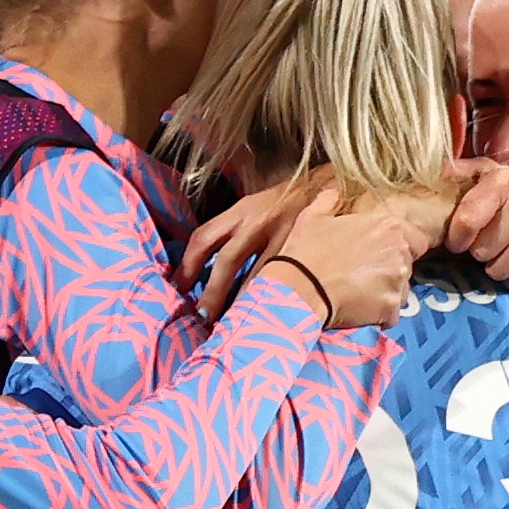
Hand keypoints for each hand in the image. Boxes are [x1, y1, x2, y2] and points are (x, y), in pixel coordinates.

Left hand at [184, 174, 330, 313]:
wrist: (328, 184)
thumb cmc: (287, 202)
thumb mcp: (256, 206)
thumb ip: (235, 230)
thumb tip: (211, 267)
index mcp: (241, 209)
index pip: (204, 237)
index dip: (187, 265)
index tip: (179, 287)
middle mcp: (258, 221)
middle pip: (227, 261)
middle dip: (212, 292)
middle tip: (203, 316)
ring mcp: (283, 235)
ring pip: (257, 276)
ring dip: (243, 302)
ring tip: (235, 323)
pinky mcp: (306, 248)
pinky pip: (286, 279)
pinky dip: (275, 297)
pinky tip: (269, 312)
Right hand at [270, 198, 426, 329]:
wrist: (299, 287)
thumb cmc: (306, 250)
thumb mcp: (313, 216)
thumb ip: (329, 200)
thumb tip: (333, 192)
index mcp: (388, 226)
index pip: (417, 240)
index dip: (403, 249)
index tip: (383, 257)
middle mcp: (399, 252)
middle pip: (408, 266)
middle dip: (391, 272)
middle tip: (364, 277)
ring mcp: (397, 281)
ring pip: (401, 292)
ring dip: (386, 295)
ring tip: (361, 296)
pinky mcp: (391, 308)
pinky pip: (392, 316)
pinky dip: (380, 316)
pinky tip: (360, 312)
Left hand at [439, 159, 508, 295]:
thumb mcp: (501, 180)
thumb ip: (469, 173)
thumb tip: (438, 171)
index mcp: (504, 179)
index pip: (466, 218)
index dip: (458, 238)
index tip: (460, 242)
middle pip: (480, 250)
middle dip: (485, 254)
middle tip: (499, 244)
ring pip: (498, 268)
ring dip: (502, 269)